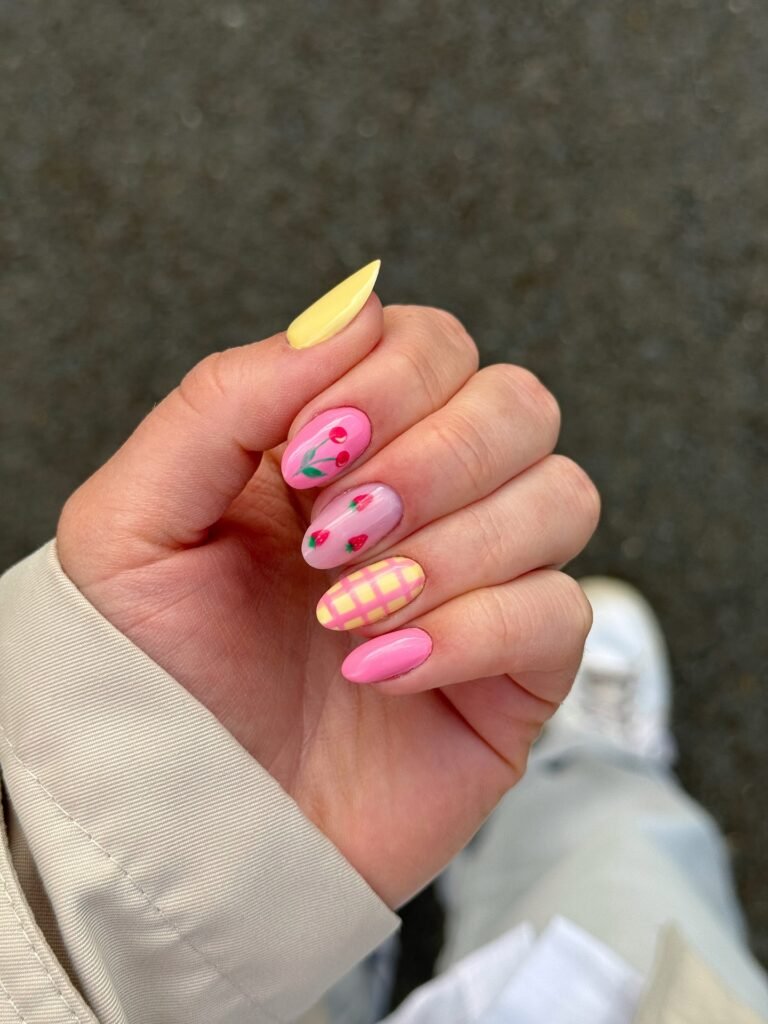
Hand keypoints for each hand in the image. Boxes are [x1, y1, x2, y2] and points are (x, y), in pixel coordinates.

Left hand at [57, 282, 599, 909]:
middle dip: (433, 460)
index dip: (393, 378)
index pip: (433, 344)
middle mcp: (424, 501)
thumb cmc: (150, 674)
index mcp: (342, 446)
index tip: (314, 448)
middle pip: (517, 404)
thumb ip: (226, 398)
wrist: (181, 821)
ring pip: (561, 495)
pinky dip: (474, 631)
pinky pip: (560, 612)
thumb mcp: (136, 520)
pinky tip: (384, 668)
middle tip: (338, 532)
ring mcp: (480, 583)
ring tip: (351, 610)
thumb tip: (346, 313)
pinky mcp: (516, 672)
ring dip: (455, 547)